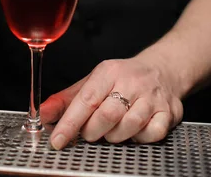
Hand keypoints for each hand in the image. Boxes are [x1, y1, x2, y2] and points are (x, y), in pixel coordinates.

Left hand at [40, 57, 183, 149]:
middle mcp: (132, 82)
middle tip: (89, 133)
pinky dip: (139, 138)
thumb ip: (66, 100)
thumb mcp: (92, 82)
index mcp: (109, 72)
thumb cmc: (122, 79)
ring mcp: (152, 97)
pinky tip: (133, 131)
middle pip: (107, 115)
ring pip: (129, 126)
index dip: (70, 123)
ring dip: (114, 136)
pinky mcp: (168, 112)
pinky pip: (152, 134)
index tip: (58, 139)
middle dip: (92, 131)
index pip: (86, 100)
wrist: (163, 70)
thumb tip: (42, 114)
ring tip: (110, 131)